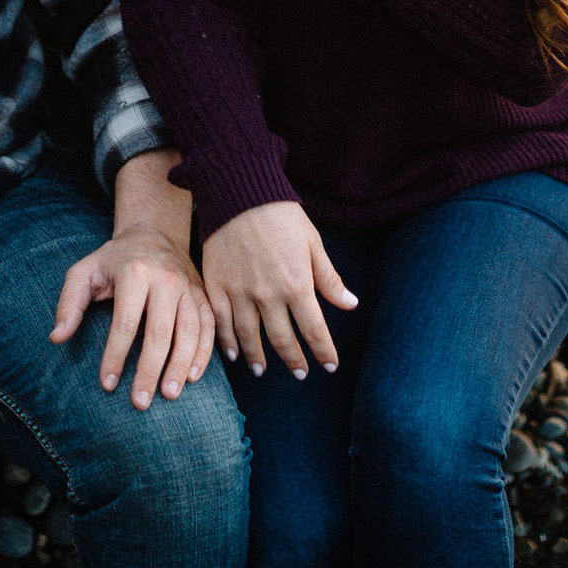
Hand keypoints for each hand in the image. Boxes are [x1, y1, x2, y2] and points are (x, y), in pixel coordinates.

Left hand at [51, 226, 215, 408]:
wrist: (153, 233)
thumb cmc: (113, 260)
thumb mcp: (84, 273)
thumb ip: (69, 304)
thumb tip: (56, 338)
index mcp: (135, 273)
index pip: (125, 322)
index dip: (115, 356)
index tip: (107, 384)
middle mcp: (166, 279)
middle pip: (160, 332)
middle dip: (149, 370)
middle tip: (140, 402)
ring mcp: (188, 287)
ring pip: (189, 331)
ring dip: (180, 366)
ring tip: (169, 394)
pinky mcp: (202, 294)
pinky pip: (208, 326)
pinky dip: (203, 352)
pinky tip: (192, 376)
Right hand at [201, 200, 356, 377]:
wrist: (240, 193)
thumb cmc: (281, 215)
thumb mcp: (313, 244)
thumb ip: (329, 278)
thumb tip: (350, 304)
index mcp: (297, 285)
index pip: (314, 329)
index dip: (323, 351)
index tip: (330, 366)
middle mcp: (269, 295)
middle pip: (282, 340)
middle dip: (293, 360)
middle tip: (300, 374)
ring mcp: (240, 292)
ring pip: (250, 337)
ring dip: (258, 357)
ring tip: (263, 371)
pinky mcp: (217, 286)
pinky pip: (222, 323)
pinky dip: (228, 342)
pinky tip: (233, 354)